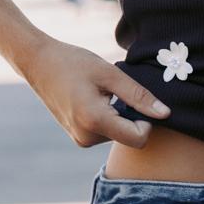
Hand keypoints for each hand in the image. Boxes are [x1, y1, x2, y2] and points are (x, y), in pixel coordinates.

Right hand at [23, 35, 168, 149]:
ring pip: (118, 134)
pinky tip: (92, 99)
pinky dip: (107, 118)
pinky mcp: (78, 138)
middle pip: (129, 136)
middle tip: (113, 91)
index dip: (147, 121)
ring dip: (118, 115)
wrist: (38, 64)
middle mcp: (87, 137)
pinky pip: (105, 132)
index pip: (138, 138)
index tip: (137, 100)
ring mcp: (81, 140)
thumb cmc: (74, 63)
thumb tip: (165, 114)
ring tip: (99, 93)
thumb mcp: (110, 74)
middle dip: (130, 116)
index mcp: (95, 120)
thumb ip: (139, 96)